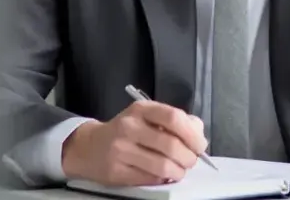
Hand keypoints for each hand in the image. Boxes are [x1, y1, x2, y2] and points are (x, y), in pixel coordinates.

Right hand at [61, 100, 207, 186]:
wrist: (89, 147)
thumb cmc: (126, 130)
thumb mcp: (147, 116)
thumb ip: (174, 120)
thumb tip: (198, 133)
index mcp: (141, 110)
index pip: (173, 117)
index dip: (192, 134)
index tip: (200, 145)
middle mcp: (129, 127)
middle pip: (171, 145)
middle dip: (188, 158)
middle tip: (190, 161)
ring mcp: (121, 150)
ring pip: (162, 166)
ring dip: (178, 172)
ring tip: (179, 171)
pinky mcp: (117, 171)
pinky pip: (150, 179)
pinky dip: (162, 180)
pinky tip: (162, 175)